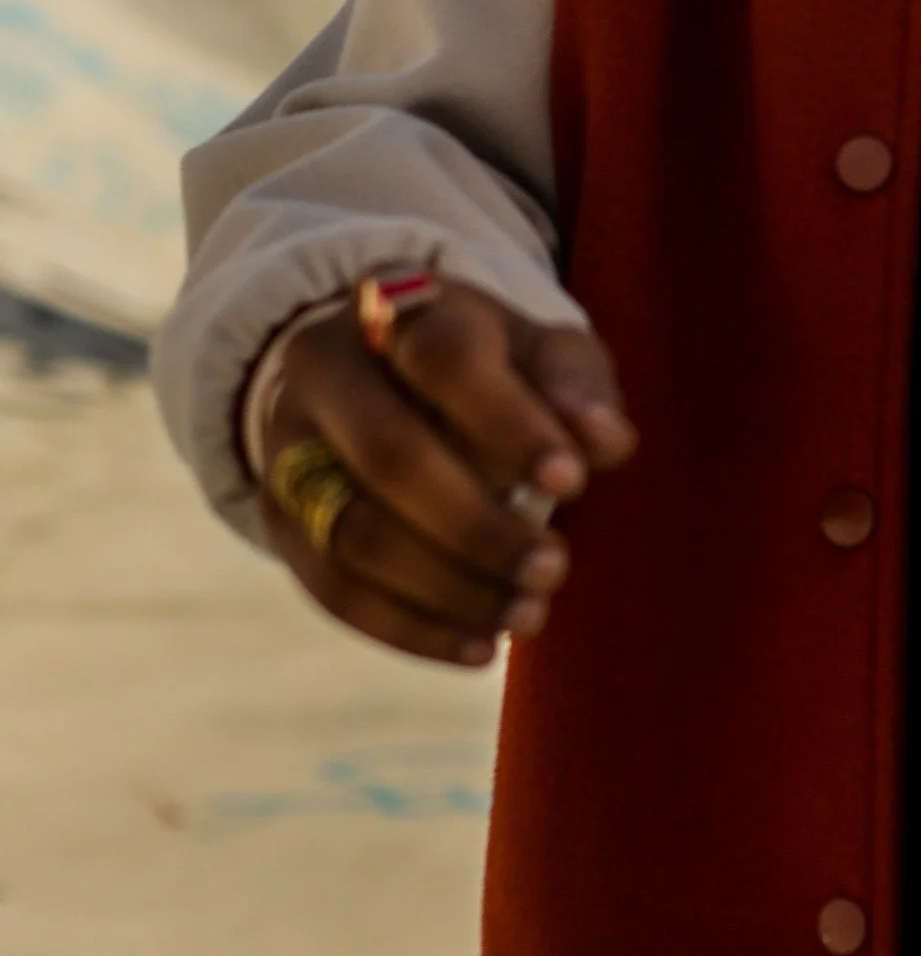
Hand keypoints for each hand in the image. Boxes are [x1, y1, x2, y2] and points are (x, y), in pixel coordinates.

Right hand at [257, 281, 636, 668]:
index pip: (444, 359)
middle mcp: (324, 368)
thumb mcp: (537, 350)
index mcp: (398, 307)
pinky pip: (332, 588)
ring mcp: (286, 446)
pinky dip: (409, 627)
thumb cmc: (487, 365)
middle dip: (477, 526)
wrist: (375, 373)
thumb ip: (578, 386)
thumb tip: (608, 443)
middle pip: (388, 455)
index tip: (573, 481)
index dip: (508, 422)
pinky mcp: (278, 519)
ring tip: (529, 616)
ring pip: (354, 533)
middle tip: (553, 569)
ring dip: (447, 589)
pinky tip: (478, 647)